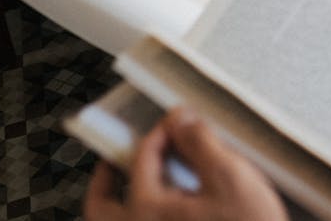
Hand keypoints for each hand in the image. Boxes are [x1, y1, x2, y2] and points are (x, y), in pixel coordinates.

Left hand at [83, 107, 287, 220]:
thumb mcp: (230, 176)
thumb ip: (200, 143)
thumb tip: (180, 120)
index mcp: (146, 211)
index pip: (142, 159)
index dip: (160, 132)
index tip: (177, 121)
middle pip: (101, 207)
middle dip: (104, 180)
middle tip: (115, 160)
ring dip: (117, 203)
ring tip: (134, 185)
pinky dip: (141, 218)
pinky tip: (164, 206)